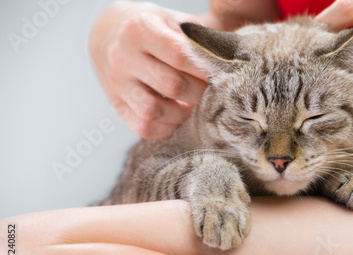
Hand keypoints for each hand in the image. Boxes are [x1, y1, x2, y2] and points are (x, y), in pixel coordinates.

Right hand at [89, 2, 208, 138]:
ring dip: (181, 115)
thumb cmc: (152, 28)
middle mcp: (123, 56)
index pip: (179, 55)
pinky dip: (165, 128)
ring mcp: (116, 83)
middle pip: (171, 85)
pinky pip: (142, 127)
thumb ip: (202, 37)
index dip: (204, 70)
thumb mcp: (173, 21)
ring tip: (193, 108)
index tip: (219, 75)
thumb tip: (239, 54)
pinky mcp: (116, 105)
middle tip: (211, 94)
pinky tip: (177, 118)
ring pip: (153, 110)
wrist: (107, 33)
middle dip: (198, 94)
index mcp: (140, 29)